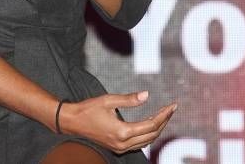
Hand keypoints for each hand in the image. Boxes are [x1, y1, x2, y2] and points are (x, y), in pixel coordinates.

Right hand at [58, 91, 176, 153]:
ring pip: (146, 141)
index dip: (164, 114)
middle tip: (171, 109)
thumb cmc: (88, 109)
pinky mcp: (117, 148)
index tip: (172, 105)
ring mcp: (120, 148)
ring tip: (163, 115)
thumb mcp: (108, 100)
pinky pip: (138, 144)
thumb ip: (129, 99)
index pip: (151, 125)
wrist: (72, 122)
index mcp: (122, 132)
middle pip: (152, 135)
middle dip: (164, 121)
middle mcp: (123, 143)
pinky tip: (149, 124)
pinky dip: (147, 134)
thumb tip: (146, 95)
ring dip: (157, 129)